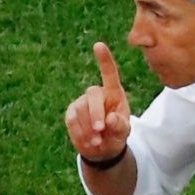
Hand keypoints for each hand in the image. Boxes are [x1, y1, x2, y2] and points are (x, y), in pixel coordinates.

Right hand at [64, 42, 131, 162]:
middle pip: (93, 94)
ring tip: (98, 142)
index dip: (104, 60)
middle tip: (101, 130)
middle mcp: (97, 94)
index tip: (98, 45)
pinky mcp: (71, 112)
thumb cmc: (116, 135)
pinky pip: (72, 120)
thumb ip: (120, 125)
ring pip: (80, 110)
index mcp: (114, 93)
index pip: (109, 74)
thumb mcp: (123, 132)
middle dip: (96, 113)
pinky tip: (89, 141)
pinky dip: (80, 133)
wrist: (102, 150)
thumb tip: (110, 119)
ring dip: (89, 129)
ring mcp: (82, 101)